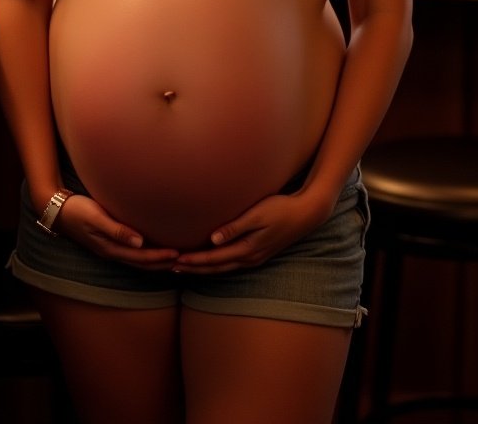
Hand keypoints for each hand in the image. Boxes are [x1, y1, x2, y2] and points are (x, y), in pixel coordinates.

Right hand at [55, 194, 180, 269]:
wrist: (57, 210)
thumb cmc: (77, 210)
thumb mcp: (96, 217)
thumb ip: (116, 230)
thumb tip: (139, 242)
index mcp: (110, 248)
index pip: (141, 257)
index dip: (160, 257)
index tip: (178, 254)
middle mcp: (112, 252)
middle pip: (142, 264)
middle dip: (163, 264)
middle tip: (184, 261)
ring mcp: (110, 249)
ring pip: (138, 261)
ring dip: (156, 263)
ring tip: (174, 260)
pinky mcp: (108, 242)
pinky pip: (132, 253)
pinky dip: (146, 255)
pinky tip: (152, 249)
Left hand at [170, 192, 319, 273]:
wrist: (306, 214)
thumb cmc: (280, 208)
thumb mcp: (258, 214)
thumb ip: (235, 227)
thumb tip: (213, 240)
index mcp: (247, 249)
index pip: (214, 259)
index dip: (194, 260)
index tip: (176, 259)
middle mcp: (249, 258)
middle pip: (216, 268)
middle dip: (194, 268)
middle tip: (172, 267)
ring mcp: (255, 258)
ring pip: (223, 268)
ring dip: (204, 268)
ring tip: (185, 266)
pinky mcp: (258, 253)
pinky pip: (231, 264)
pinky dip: (217, 265)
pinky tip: (210, 261)